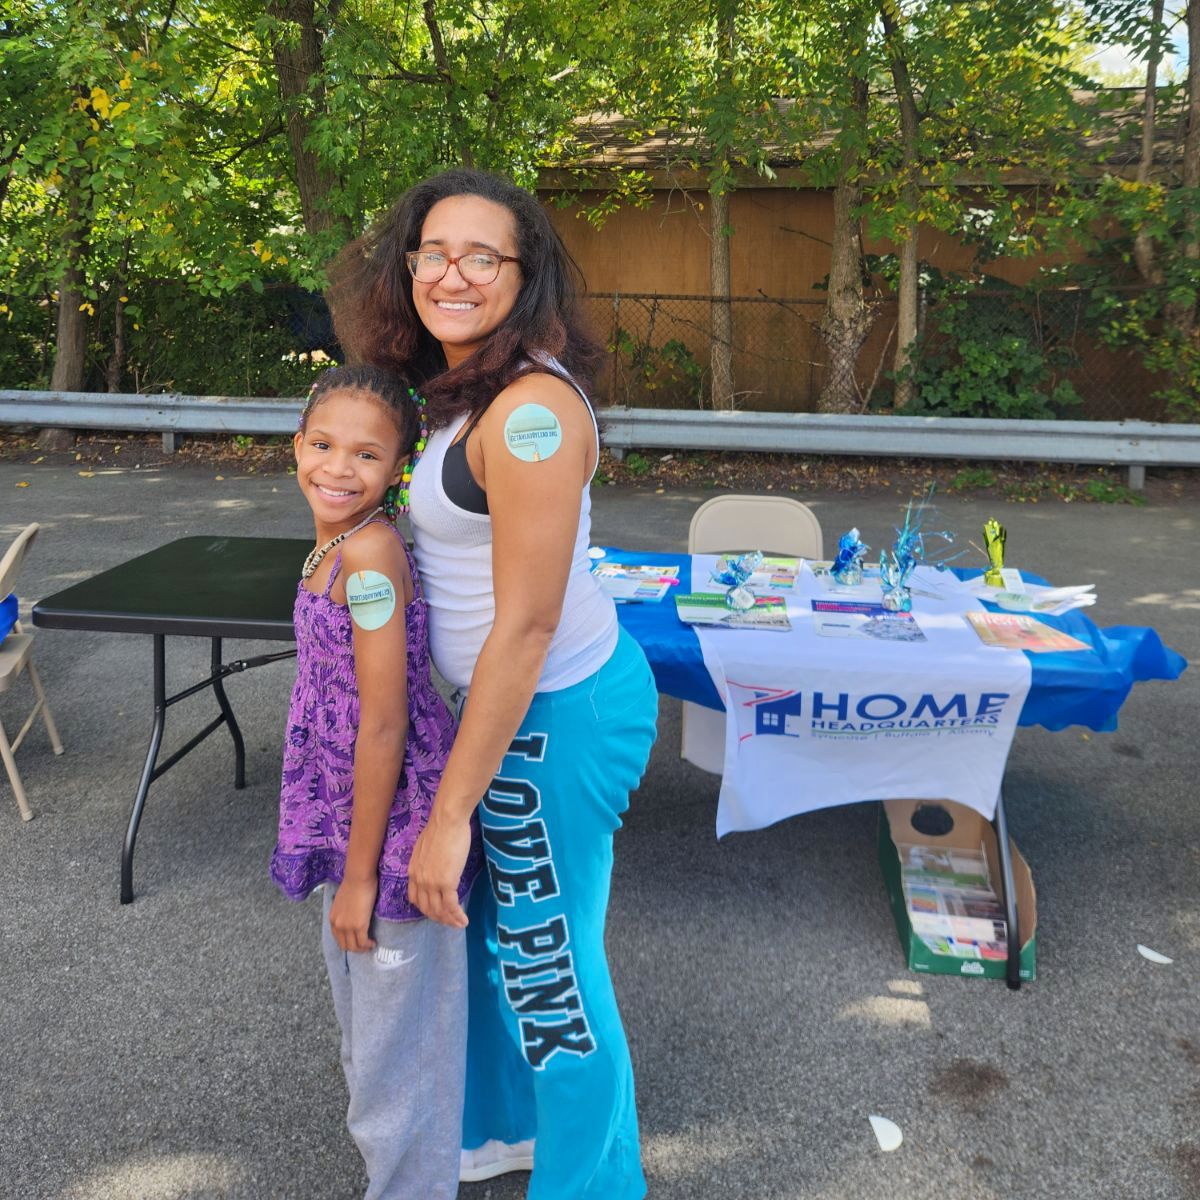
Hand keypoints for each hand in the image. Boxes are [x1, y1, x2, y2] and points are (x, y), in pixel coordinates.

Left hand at [329, 876, 377, 952]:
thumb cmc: (354, 883)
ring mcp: (347, 927)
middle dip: (355, 948)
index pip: (338, 938)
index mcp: (332, 919)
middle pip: (345, 946)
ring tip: (370, 945)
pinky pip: (363, 942)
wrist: (359, 878)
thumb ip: (344, 911)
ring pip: (354, 947)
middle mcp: (337, 925)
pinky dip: (368, 945)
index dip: (348, 942)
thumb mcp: (343, 900)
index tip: (356, 941)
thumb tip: (352, 914)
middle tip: (365, 945)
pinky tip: (373, 942)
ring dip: (362, 949)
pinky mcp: (359, 926)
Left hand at [408, 811, 471, 927]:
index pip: (415, 898)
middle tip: (449, 921)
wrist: (447, 821)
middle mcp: (419, 880)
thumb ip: (427, 862)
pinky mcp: (447, 882)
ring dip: (449, 920)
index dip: (425, 908)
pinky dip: (457, 916)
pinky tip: (464, 920)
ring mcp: (432, 883)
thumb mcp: (425, 848)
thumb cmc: (440, 828)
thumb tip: (435, 866)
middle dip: (438, 918)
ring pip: (439, 910)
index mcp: (413, 871)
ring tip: (459, 924)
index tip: (435, 911)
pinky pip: (451, 906)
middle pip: (426, 908)